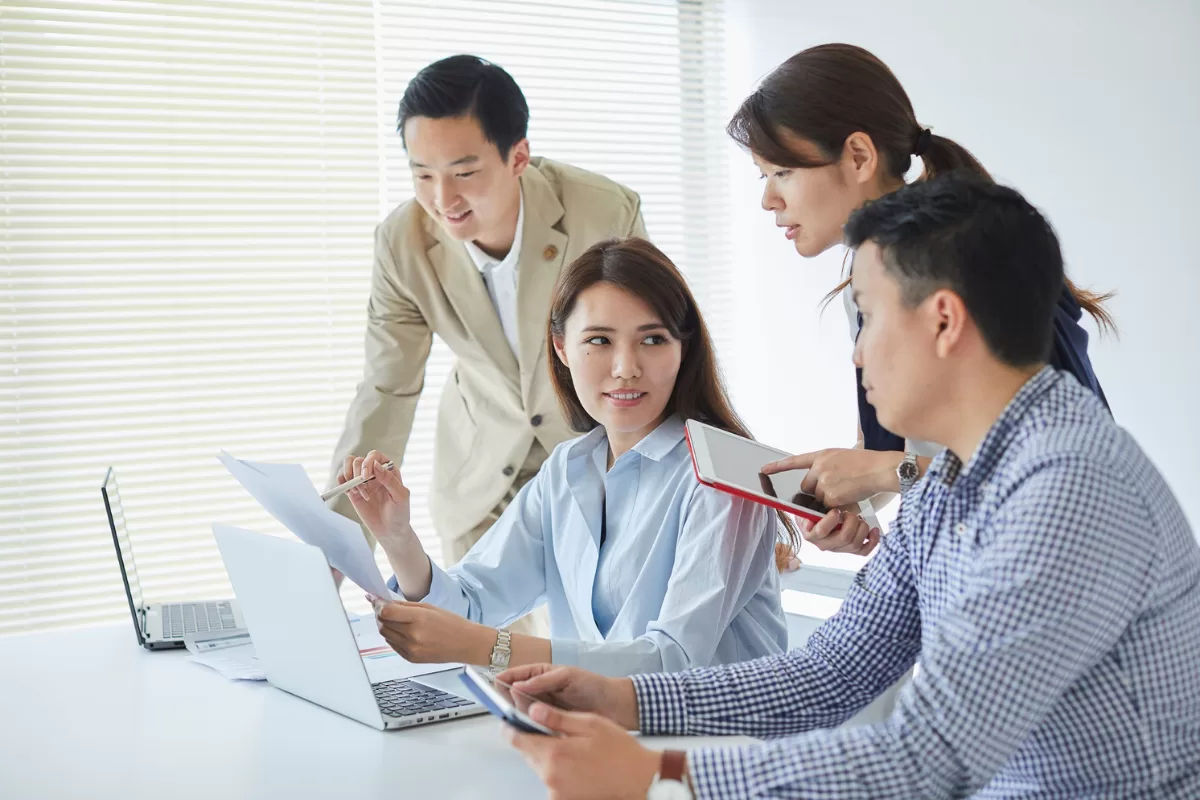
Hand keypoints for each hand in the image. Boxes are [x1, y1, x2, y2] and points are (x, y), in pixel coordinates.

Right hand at [340, 450, 413, 545]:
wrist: (390, 531)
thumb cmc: (400, 513)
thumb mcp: (400, 496)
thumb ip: (389, 480)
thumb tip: (376, 465)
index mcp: (388, 471)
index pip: (375, 456)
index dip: (368, 462)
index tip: (367, 476)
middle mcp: (375, 473)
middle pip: (358, 460)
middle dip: (357, 471)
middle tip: (363, 485)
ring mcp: (363, 481)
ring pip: (348, 465)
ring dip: (349, 476)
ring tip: (357, 491)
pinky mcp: (353, 491)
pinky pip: (342, 479)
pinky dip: (342, 482)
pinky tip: (350, 492)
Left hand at [374, 600, 493, 664]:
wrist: (466, 644)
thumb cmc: (452, 623)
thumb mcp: (429, 607)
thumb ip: (406, 606)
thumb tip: (385, 603)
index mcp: (419, 619)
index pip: (387, 612)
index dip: (377, 604)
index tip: (374, 599)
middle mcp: (413, 636)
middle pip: (383, 624)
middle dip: (379, 613)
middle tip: (381, 607)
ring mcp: (411, 649)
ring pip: (385, 635)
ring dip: (384, 625)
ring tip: (392, 618)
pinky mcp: (411, 658)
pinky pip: (392, 645)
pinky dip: (391, 636)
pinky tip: (400, 630)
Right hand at [498, 664, 639, 730]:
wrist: (615, 706)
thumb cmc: (593, 686)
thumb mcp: (568, 676)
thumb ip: (543, 681)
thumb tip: (517, 686)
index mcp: (541, 674)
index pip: (515, 675)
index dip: (503, 680)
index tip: (494, 686)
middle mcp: (539, 692)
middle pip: (514, 696)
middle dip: (509, 699)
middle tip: (508, 705)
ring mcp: (543, 709)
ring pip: (522, 712)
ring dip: (519, 714)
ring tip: (521, 716)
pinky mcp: (549, 725)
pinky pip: (533, 725)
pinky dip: (529, 726)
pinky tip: (530, 728)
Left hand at [504, 703, 659, 799]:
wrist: (640, 780)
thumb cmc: (621, 753)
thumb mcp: (590, 724)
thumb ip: (558, 718)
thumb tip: (533, 711)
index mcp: (554, 753)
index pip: (516, 739)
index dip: (512, 726)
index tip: (512, 720)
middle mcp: (550, 776)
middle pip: (527, 753)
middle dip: (536, 741)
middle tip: (558, 733)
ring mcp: (556, 792)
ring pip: (540, 767)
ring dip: (549, 757)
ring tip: (575, 751)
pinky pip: (551, 782)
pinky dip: (559, 773)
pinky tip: (578, 767)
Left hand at [762, 448, 899, 507]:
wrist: (880, 469)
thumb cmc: (865, 464)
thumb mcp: (840, 457)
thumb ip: (824, 467)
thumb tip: (813, 485)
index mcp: (822, 455)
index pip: (794, 460)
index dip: (777, 466)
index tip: (763, 469)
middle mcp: (819, 467)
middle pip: (806, 486)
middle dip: (816, 490)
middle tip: (836, 486)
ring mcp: (824, 481)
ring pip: (817, 497)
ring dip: (828, 498)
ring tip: (847, 488)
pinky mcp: (830, 496)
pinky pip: (827, 506)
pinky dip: (837, 506)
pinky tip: (849, 496)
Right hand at [795, 506, 879, 555]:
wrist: (818, 520)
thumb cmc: (813, 513)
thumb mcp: (806, 508)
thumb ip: (807, 510)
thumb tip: (809, 517)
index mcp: (812, 534)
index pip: (820, 531)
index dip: (830, 521)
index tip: (836, 511)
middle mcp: (824, 544)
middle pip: (843, 538)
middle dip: (851, 522)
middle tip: (850, 513)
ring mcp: (838, 548)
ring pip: (855, 544)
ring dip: (861, 528)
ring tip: (859, 518)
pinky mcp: (850, 550)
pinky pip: (864, 551)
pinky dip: (872, 541)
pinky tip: (873, 530)